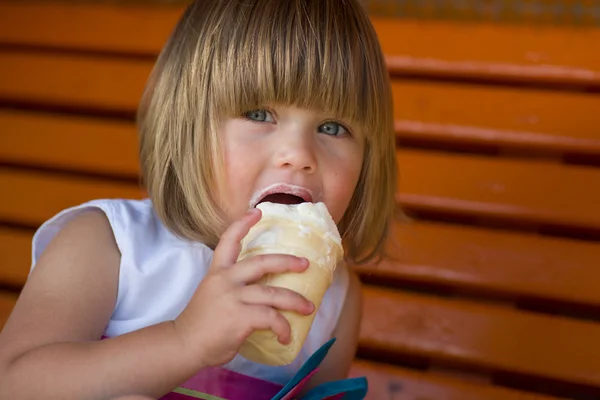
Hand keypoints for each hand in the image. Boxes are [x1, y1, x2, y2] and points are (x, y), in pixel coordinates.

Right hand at [174, 208, 313, 367]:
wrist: (184, 345)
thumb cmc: (201, 323)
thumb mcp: (213, 295)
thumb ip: (233, 288)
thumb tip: (262, 291)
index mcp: (217, 273)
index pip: (228, 241)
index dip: (243, 224)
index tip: (258, 212)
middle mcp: (225, 280)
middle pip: (262, 263)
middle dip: (287, 262)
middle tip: (305, 264)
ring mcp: (233, 298)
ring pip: (273, 294)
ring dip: (295, 301)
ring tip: (308, 308)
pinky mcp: (240, 318)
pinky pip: (271, 318)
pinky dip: (283, 328)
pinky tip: (285, 337)